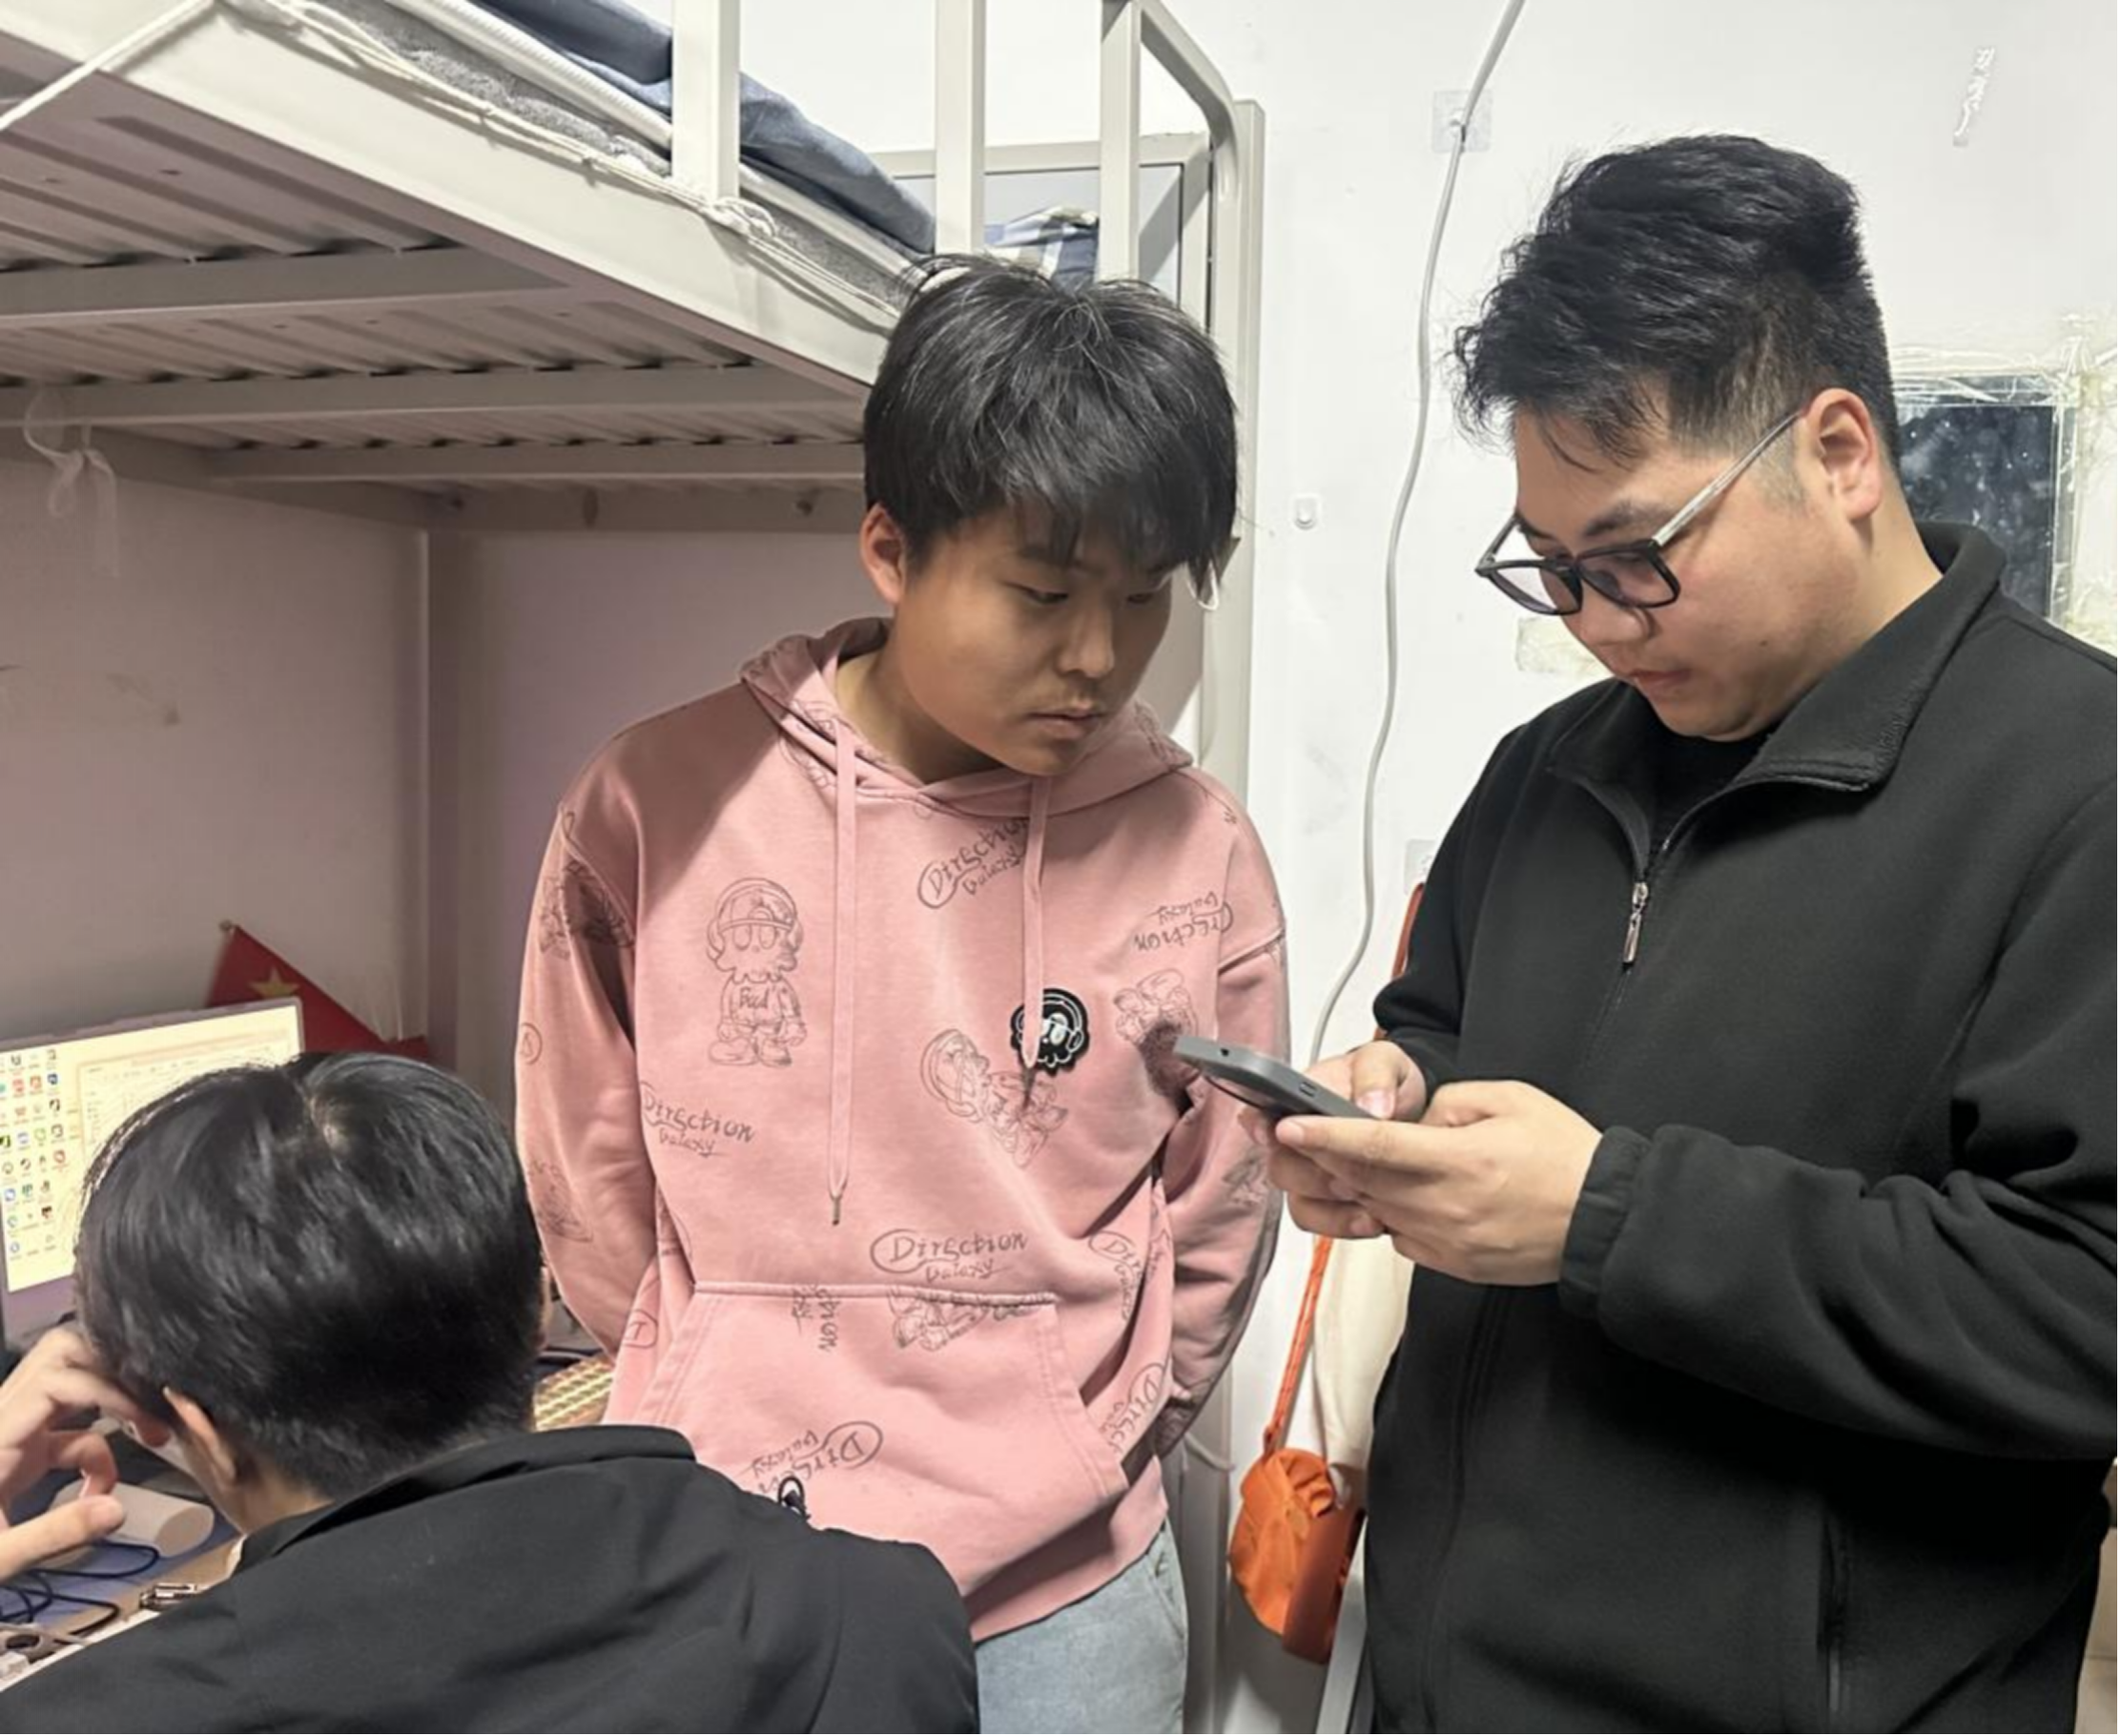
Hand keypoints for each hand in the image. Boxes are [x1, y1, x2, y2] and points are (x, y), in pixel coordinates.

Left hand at [0, 1327, 167, 1576]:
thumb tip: (118, 1510)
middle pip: (62, 1356)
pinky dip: (95, 1452)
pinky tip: (97, 1491)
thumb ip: (55, 1532)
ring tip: (144, 1433)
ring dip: (110, 1404)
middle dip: (112, 1374)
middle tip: (148, 1408)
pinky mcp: (20, 1453)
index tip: (144, 1421)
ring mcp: (12, 1433)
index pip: (58, 1380)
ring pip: (70, 1382)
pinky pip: (69, 1430)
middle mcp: (3, 1422)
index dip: (107, 1391)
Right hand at [1247, 1042, 1428, 1241]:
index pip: (1259, 1115)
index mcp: (1296, 1101)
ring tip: (1364, 1198)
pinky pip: (1319, 1221)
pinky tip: (1373, 1217)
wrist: (1411, 1113)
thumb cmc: (1386, 1082)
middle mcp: (1295, 1141)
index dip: (1261, 1128)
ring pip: (1297, 1200)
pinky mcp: (1331, 1201)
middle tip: (1345, 1170)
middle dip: (1312, 1172)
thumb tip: (1370, 1107)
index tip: (1277, 1132)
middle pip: (1279, 1166)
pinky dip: (1343, 1222)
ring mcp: (1311, 1173)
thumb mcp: (1385, 1061)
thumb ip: (1376, 1076)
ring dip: (1330, 1203)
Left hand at [1275, 1079, 1600, 1284]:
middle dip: (1324, 1158)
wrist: (1603, 1221)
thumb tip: (1412, 1118)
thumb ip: (1449, 1103)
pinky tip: (1407, 1194)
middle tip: (1297, 1137)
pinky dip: (1391, 1214)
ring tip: (1347, 1161)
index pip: (1374, 1146)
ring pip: (1376, 1210)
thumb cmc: (1565, 1157)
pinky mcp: (1452, 1264)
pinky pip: (1401, 1237)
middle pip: (1363, 1181)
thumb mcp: (1510, 1100)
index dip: (1325, 1136)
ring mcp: (1446, 1242)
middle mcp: (1445, 1206)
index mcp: (1459, 1160)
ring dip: (1355, 1186)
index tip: (1288, 1128)